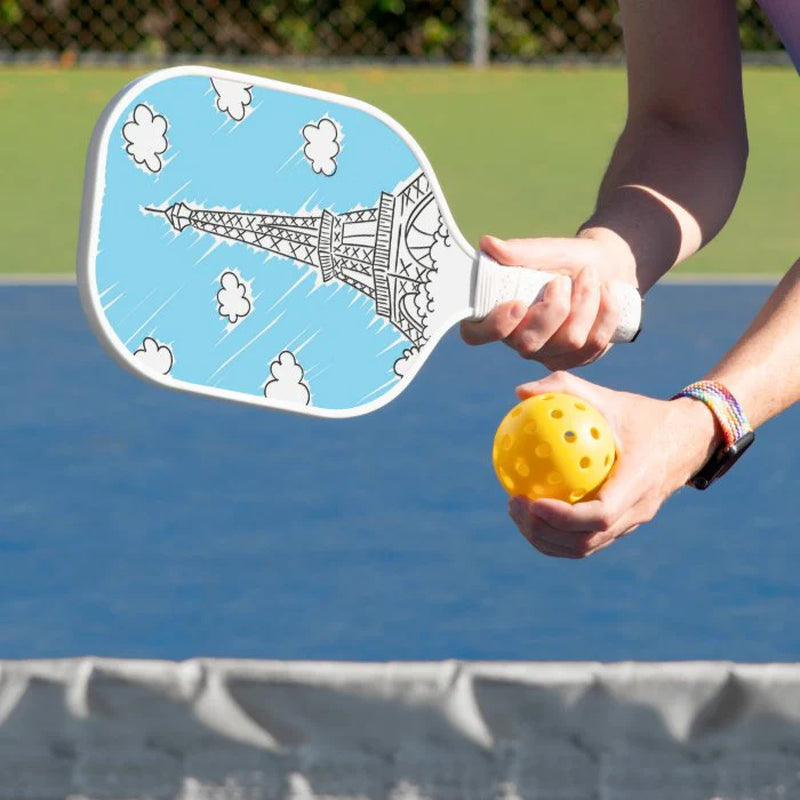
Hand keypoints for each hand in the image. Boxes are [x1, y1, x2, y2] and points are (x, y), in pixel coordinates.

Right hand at [460, 233, 636, 369]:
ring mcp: (548, 353)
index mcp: (497, 313)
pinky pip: (593, 345)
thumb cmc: (566, 259)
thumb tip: (488, 244)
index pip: (477, 334)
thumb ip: (518, 252)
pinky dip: (605, 313)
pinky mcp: (577, 358)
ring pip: (568, 342)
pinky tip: (607, 291)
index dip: (494, 326)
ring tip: (590, 276)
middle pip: (529, 343)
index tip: (518, 304)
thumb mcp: (546, 250)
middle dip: (555, 309)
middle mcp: (518, 339)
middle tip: (563, 280)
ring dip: (585, 302)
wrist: (606, 267)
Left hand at [507, 371, 720, 558]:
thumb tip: (520, 392)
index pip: (600, 515)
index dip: (563, 517)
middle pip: (586, 541)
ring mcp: (631, 524)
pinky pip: (586, 540)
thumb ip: (565, 388)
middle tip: (514, 503)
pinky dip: (556, 533)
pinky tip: (531, 508)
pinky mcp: (623, 526)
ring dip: (545, 538)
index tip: (532, 500)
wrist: (688, 440)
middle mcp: (637, 510)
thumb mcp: (608, 397)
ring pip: (584, 547)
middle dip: (543, 531)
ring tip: (516, 509)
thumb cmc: (643, 415)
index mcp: (638, 482)